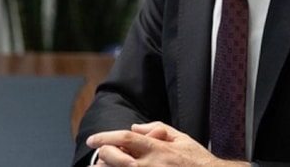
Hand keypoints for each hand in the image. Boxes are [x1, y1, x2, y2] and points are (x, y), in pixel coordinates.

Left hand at [86, 121, 248, 166]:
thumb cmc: (197, 160)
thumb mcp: (181, 139)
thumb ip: (158, 129)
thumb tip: (136, 126)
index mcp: (158, 148)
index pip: (125, 138)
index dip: (105, 137)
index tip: (92, 140)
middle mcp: (150, 164)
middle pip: (115, 157)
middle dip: (102, 155)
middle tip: (98, 155)